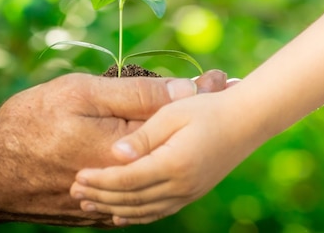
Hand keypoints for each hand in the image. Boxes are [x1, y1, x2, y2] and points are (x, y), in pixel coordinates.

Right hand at [0, 70, 227, 226]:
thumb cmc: (29, 124)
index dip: (199, 95)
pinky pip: (138, 185)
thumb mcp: (79, 94)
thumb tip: (183, 88)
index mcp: (125, 148)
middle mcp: (128, 179)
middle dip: (196, 113)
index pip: (176, 118)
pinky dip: (153, 161)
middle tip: (216, 86)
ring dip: (180, 138)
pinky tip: (159, 143)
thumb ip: (134, 94)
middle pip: (173, 142)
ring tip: (195, 110)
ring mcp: (115, 199)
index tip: (221, 78)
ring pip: (158, 165)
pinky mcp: (99, 211)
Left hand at [68, 82, 264, 225]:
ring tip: (90, 205)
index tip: (78, 176)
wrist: (247, 120)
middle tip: (76, 192)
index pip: (128, 179)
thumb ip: (143, 136)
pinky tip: (121, 213)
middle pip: (132, 199)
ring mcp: (188, 192)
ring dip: (114, 208)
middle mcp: (181, 185)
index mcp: (174, 164)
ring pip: (144, 210)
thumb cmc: (207, 108)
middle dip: (101, 196)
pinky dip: (136, 214)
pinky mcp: (192, 192)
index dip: (101, 180)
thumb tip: (115, 155)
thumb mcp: (172, 113)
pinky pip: (159, 211)